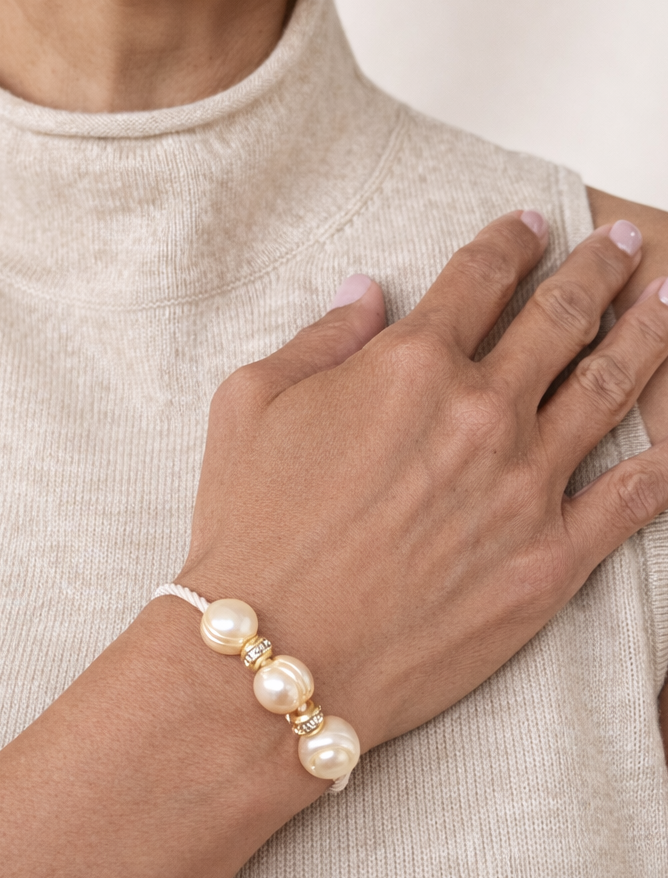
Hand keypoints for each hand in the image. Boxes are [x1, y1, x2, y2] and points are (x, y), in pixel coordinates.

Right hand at [181, 213, 667, 751]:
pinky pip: (634, 497)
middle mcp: (482, 413)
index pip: (479, 278)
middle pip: (561, 318)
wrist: (278, 653)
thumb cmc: (251, 531)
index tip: (531, 224)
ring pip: (611, 388)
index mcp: (411, 365)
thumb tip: (366, 293)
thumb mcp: (250, 406)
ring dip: (648, 333)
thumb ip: (319, 338)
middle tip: (621, 242)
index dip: (510, 240)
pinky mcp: (552, 561)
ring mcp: (526, 488)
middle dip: (598, 270)